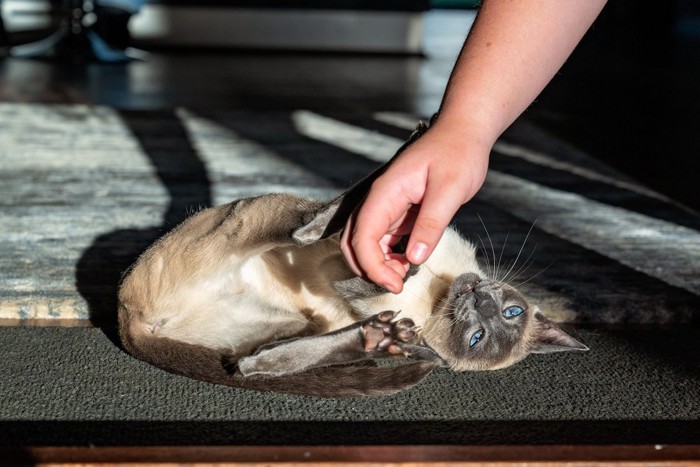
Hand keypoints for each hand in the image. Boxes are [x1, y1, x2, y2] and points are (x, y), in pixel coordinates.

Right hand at [340, 121, 489, 292]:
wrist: (463, 132)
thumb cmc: (457, 153)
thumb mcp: (450, 190)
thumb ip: (431, 224)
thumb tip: (414, 258)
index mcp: (385, 193)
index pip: (362, 236)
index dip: (372, 265)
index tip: (393, 284)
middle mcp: (380, 200)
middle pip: (354, 241)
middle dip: (368, 268)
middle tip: (395, 286)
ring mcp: (387, 205)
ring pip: (366, 242)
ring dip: (377, 264)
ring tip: (403, 277)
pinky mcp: (398, 211)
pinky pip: (383, 238)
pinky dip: (388, 256)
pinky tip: (407, 263)